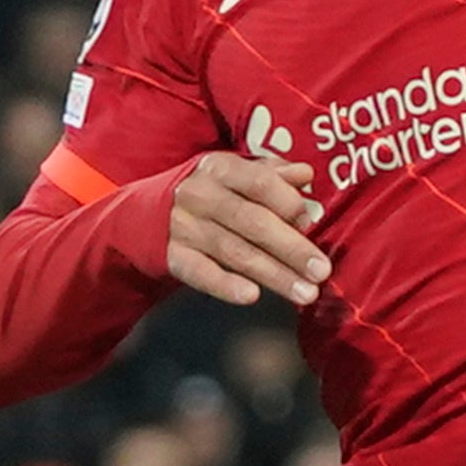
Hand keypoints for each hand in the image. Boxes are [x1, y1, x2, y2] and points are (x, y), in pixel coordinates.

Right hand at [157, 144, 330, 305]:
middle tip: (321, 271)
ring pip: (234, 252)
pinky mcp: (172, 256)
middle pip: (252, 222)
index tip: (310, 224)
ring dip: (273, 275)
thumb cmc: (207, 194)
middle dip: (291, 248)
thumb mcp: (235, 174)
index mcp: (221, 169)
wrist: (144, 215)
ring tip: (305, 293)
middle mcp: (201, 195)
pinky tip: (252, 296)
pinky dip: (226, 285)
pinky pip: (201, 273)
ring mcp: (184, 227)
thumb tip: (305, 175)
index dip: (288, 203)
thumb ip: (271, 174)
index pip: (259, 183)